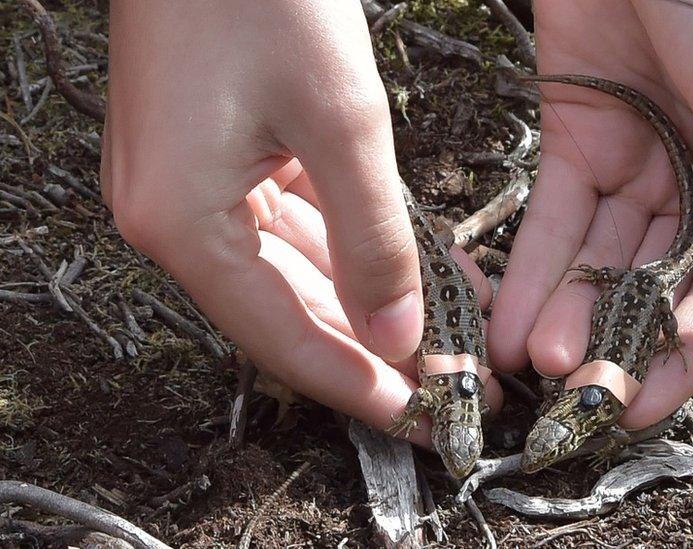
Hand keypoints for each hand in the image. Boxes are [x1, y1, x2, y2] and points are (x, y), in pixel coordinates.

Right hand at [101, 0, 501, 441]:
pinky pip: (297, 225)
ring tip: (449, 335)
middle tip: (446, 386)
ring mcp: (195, 188)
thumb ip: (372, 238)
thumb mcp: (340, 123)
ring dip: (373, 303)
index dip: (355, 385)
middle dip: (373, 351)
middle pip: (288, 314)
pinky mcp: (222, 158)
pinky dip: (356, 248)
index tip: (419, 418)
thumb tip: (397, 335)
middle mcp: (176, 218)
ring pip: (299, 274)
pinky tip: (416, 271)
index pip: (282, 339)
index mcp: (182, 223)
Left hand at [489, 0, 692, 428]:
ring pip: (599, 261)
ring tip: (535, 362)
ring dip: (568, 313)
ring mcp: (635, 168)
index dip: (686, 349)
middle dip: (616, 341)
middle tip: (578, 395)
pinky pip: (555, 221)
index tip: (643, 400)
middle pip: (655, 284)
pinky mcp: (576, 146)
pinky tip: (510, 322)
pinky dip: (534, 271)